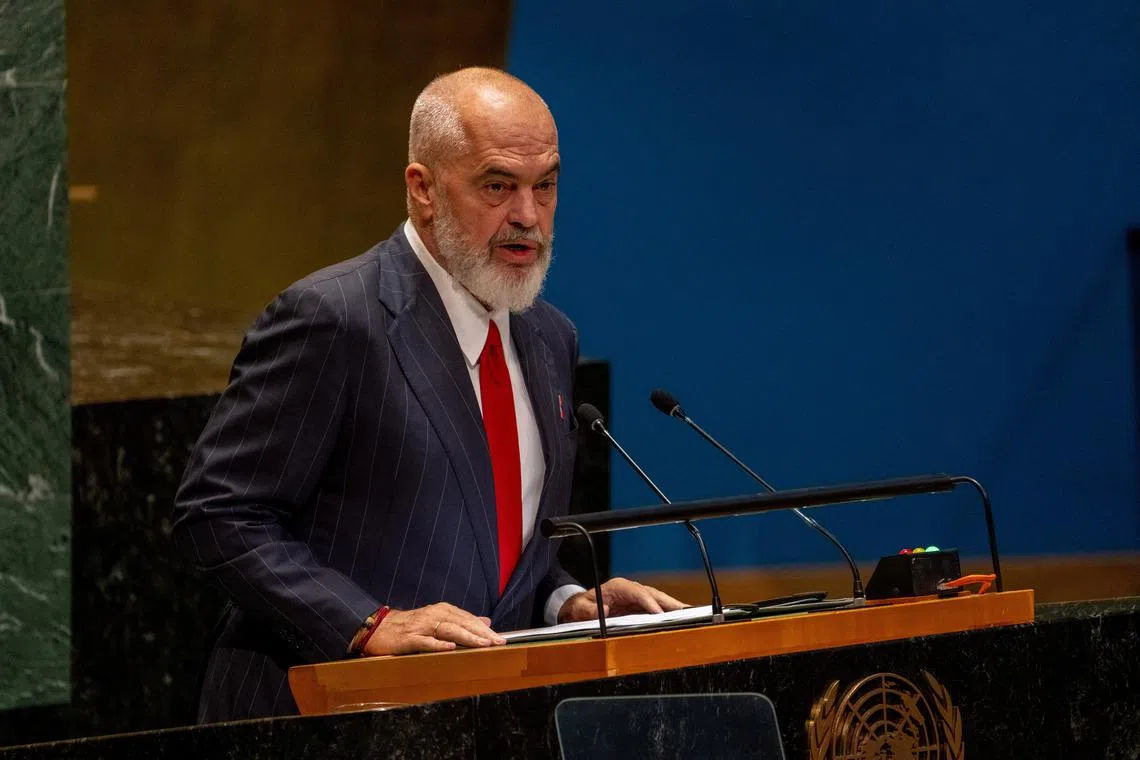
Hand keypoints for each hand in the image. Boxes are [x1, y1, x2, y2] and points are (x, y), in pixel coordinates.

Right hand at [363, 602, 506, 655]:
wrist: (378, 628)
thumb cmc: (410, 626)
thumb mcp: (438, 619)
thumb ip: (462, 621)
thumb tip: (486, 621)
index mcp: (443, 610)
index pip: (468, 619)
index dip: (485, 629)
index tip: (501, 639)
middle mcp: (434, 615)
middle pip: (462, 623)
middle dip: (482, 633)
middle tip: (498, 642)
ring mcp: (421, 626)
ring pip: (448, 630)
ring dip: (467, 637)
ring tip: (482, 644)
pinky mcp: (409, 639)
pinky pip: (426, 642)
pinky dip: (438, 645)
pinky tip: (450, 648)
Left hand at [557, 577, 685, 623]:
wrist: (581, 607)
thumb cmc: (581, 607)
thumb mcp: (580, 609)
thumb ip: (588, 610)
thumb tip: (604, 610)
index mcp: (618, 587)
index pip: (638, 592)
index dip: (650, 602)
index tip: (659, 613)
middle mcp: (631, 590)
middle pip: (654, 594)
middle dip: (670, 603)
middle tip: (686, 612)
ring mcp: (637, 597)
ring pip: (659, 600)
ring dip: (674, 608)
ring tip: (690, 616)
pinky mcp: (640, 606)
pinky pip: (657, 608)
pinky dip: (669, 613)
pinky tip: (681, 618)